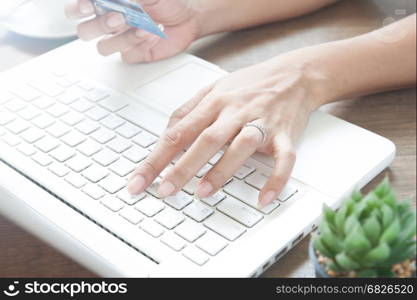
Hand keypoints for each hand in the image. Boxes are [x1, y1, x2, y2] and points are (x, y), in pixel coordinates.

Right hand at [65, 0, 198, 62]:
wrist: (187, 17)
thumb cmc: (166, 1)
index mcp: (105, 4)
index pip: (77, 9)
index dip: (77, 9)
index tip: (88, 6)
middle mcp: (108, 23)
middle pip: (84, 31)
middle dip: (99, 26)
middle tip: (118, 18)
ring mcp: (119, 40)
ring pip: (103, 47)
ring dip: (123, 37)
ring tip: (143, 26)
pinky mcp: (132, 53)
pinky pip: (126, 55)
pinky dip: (140, 44)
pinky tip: (152, 35)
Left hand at [127, 55, 323, 206]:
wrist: (294, 75)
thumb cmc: (250, 85)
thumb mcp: (214, 88)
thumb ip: (188, 110)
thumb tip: (165, 134)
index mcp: (214, 102)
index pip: (178, 132)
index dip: (156, 159)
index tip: (139, 181)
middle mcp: (235, 112)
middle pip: (205, 139)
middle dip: (182, 167)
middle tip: (164, 190)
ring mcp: (261, 123)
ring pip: (240, 146)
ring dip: (221, 170)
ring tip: (202, 192)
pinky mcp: (285, 135)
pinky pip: (283, 159)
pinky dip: (276, 179)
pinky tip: (263, 199)